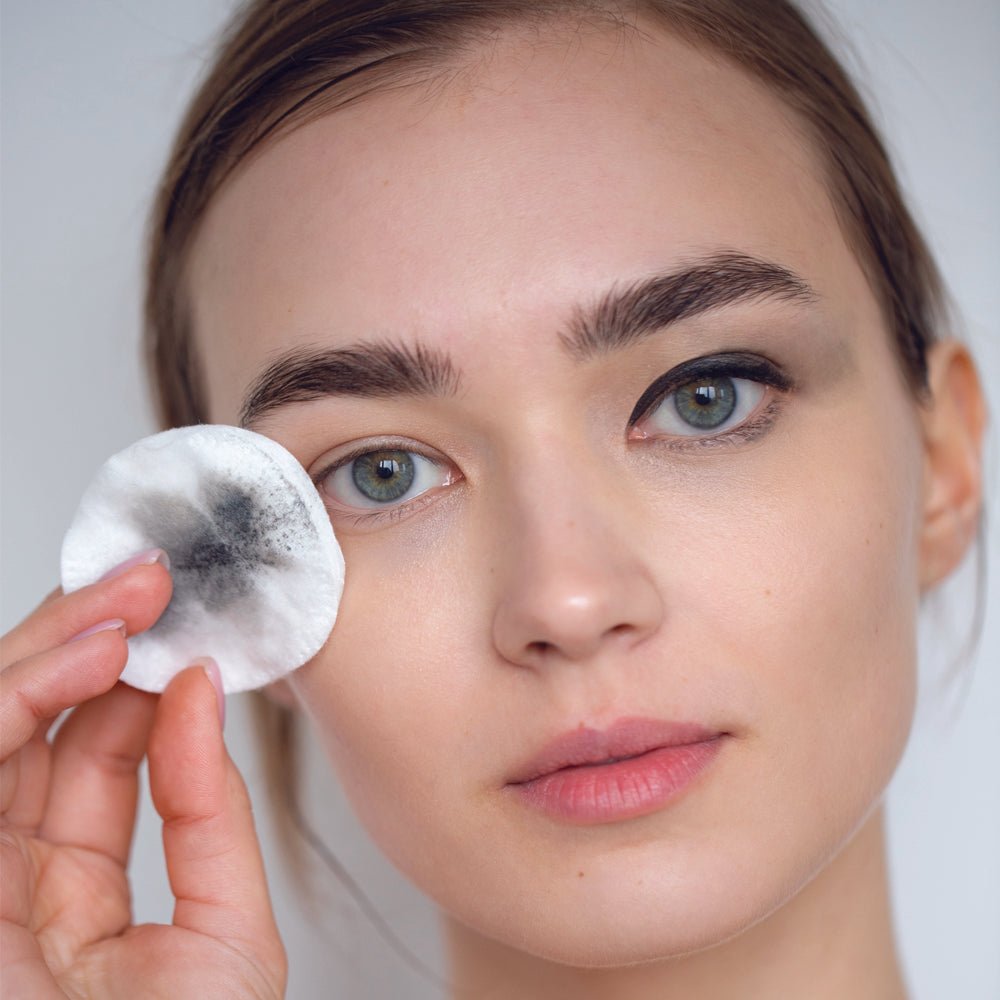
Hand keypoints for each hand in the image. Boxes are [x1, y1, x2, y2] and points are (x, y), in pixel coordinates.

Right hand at [1, 556, 286, 997]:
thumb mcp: (222, 935)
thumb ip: (207, 810)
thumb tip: (198, 691)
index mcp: (72, 898)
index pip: (95, 761)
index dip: (135, 687)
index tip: (183, 627)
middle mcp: (4, 881)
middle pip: (32, 734)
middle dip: (87, 645)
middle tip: (153, 579)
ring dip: (52, 653)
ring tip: (127, 598)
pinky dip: (19, 701)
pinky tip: (87, 658)